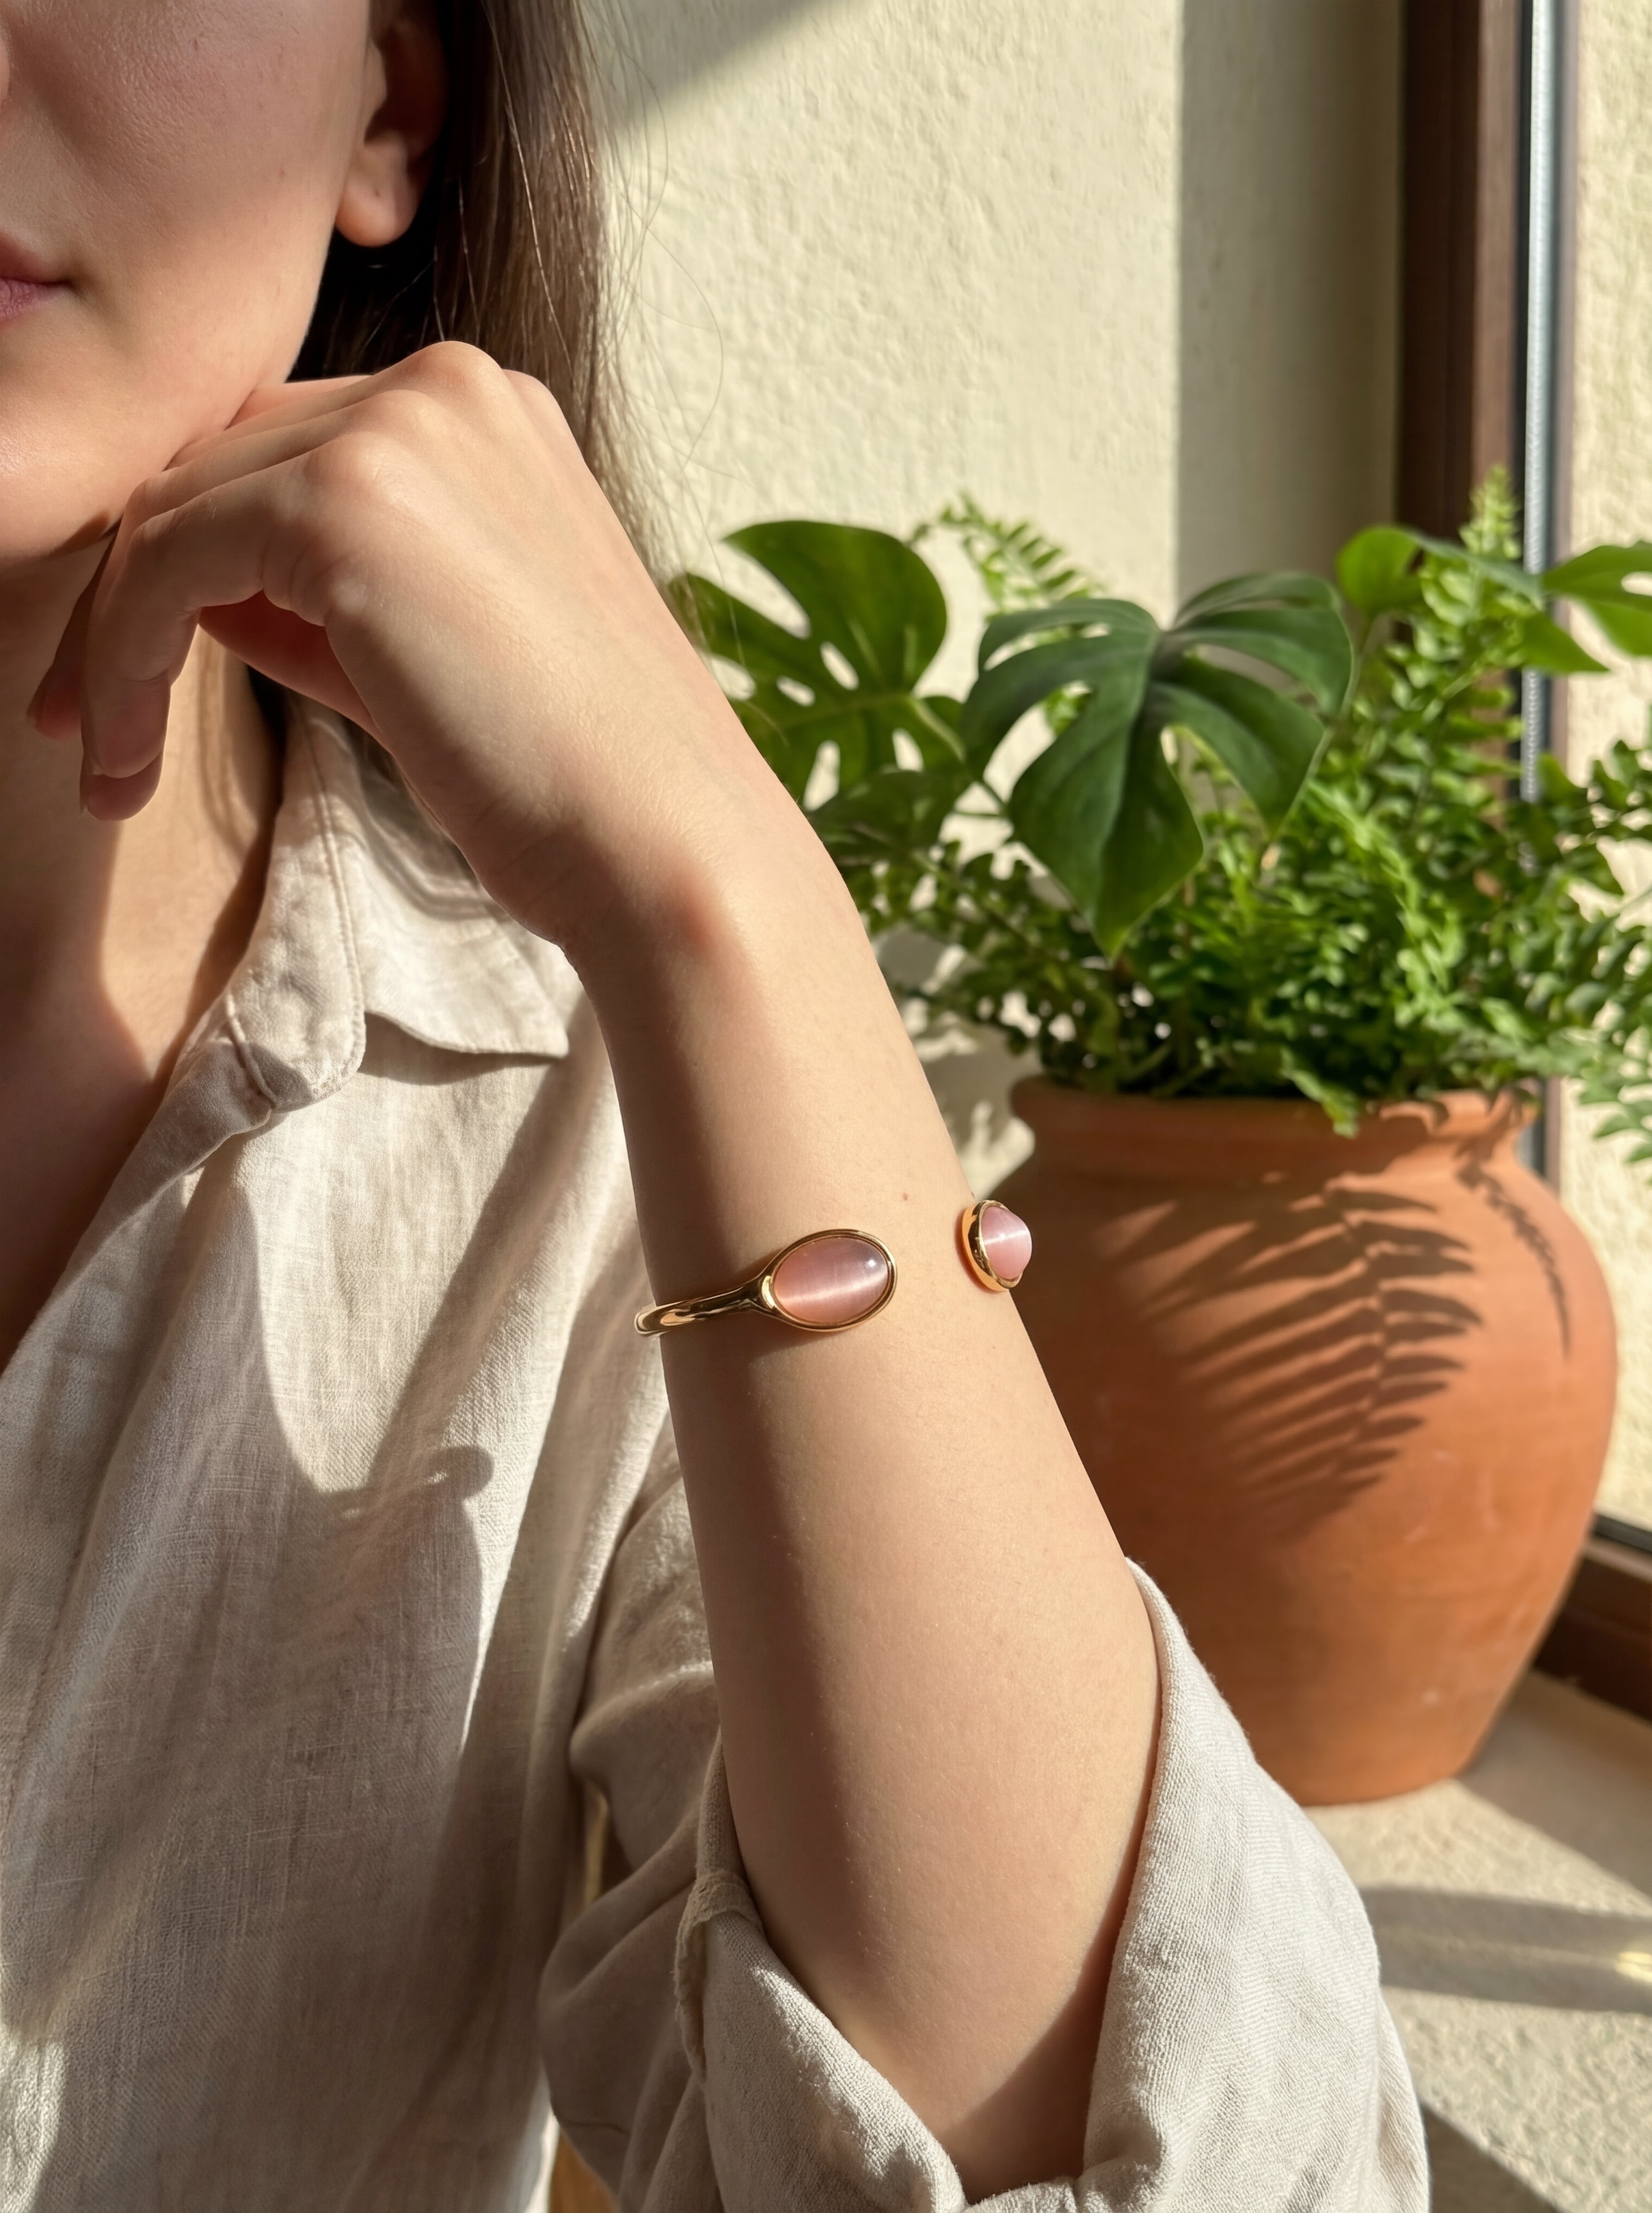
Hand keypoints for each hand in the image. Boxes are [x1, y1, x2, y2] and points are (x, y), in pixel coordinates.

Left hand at [30, 344, 775, 953]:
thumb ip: (323, 598)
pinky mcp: (346, 502)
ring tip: (101, 763)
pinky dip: (116, 656)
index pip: (280, 452)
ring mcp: (398, 431)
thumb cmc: (574, 783)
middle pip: (213, 464)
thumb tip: (196, 590)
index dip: (191, 560)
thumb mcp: (434, 658)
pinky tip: (120, 753)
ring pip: (172, 506)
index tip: (131, 681)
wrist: (664, 847)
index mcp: (485, 415)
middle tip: (85, 728)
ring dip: (109, 639)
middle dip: (128, 596)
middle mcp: (444, 388)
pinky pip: (164, 558)